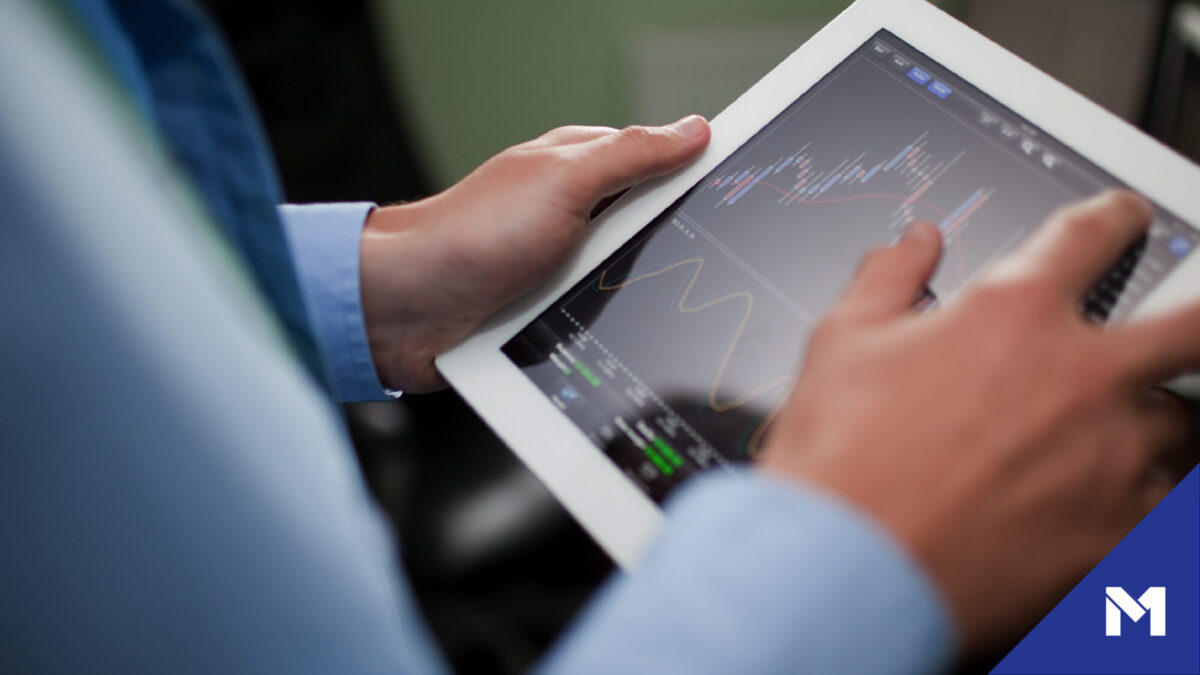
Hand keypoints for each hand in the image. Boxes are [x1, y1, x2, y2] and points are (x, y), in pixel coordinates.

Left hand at [359, 116, 710, 391]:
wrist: (408, 310)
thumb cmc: (471, 235)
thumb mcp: (565, 181)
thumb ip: (631, 154)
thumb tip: (694, 129)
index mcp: (579, 166)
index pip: (658, 160)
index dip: (695, 173)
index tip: (734, 192)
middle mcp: (572, 211)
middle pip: (651, 225)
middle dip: (667, 246)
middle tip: (671, 258)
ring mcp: (561, 261)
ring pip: (629, 277)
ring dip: (630, 293)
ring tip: (617, 300)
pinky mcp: (550, 307)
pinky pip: (599, 316)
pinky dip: (602, 323)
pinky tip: (602, 332)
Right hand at [758, 192, 1199, 653]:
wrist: (845, 571)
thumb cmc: (838, 460)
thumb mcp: (842, 341)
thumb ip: (889, 276)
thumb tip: (915, 242)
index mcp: (1014, 314)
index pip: (1092, 235)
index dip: (1114, 216)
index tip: (1121, 220)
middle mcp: (1081, 378)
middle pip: (1193, 326)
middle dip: (1195, 315)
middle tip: (1183, 321)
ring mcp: (1111, 460)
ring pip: (1179, 426)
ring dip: (1151, 423)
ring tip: (1110, 437)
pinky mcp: (1118, 537)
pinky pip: (1163, 507)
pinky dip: (1138, 499)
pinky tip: (1098, 503)